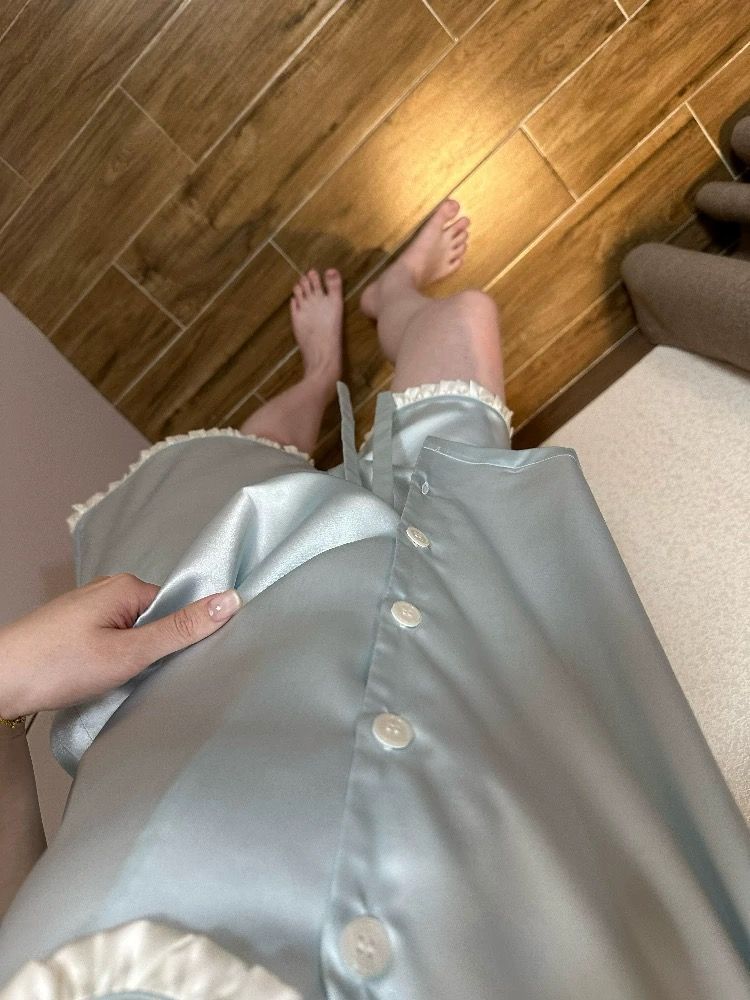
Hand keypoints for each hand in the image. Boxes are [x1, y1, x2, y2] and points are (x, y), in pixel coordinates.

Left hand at [0, 574, 243, 718]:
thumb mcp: (129, 653)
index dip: (184, 636)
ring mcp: (90, 608)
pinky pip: (114, 639)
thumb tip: (230, 601)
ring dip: (135, 657)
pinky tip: (103, 678)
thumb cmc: (56, 665)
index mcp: (127, 586)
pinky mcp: (77, 627)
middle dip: (158, 649)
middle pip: (157, 619)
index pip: (178, 606)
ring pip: (134, 632)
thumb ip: (181, 630)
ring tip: (120, 678)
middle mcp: (109, 589)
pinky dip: (115, 659)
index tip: (182, 662)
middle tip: (147, 675)